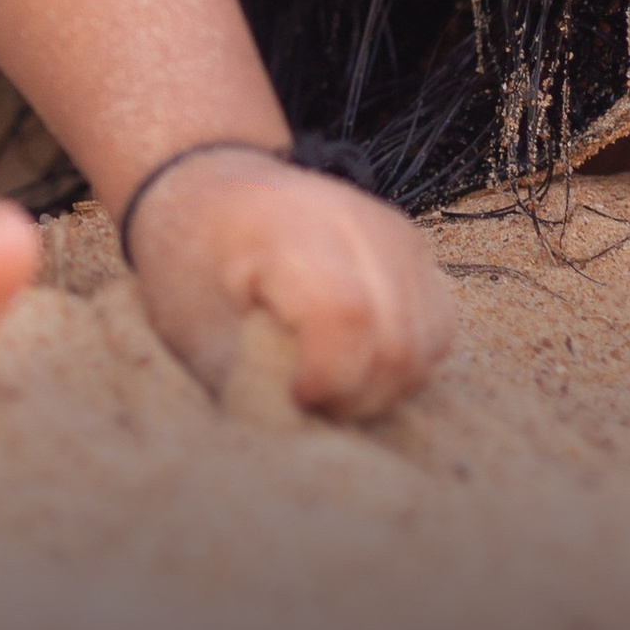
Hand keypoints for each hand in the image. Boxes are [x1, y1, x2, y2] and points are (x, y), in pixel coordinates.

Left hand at [124, 148, 450, 421]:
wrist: (207, 185)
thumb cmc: (191, 261)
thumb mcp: (198, 329)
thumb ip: (254, 386)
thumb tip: (306, 443)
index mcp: (285, 227)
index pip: (345, 316)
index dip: (330, 379)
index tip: (295, 393)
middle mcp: (351, 217)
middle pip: (397, 338)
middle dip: (359, 395)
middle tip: (310, 398)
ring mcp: (390, 227)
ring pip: (428, 339)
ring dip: (386, 384)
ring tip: (331, 381)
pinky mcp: (411, 244)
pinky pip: (437, 323)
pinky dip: (406, 359)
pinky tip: (358, 360)